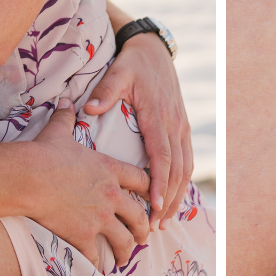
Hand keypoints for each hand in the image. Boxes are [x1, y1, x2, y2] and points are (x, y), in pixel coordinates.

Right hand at [26, 100, 152, 270]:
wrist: (26, 176)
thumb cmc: (42, 153)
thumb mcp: (59, 131)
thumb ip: (66, 118)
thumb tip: (65, 101)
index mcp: (110, 170)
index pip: (143, 180)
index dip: (152, 189)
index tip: (154, 197)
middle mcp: (111, 195)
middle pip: (140, 215)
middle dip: (145, 227)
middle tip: (145, 235)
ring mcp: (99, 216)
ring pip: (125, 239)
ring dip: (128, 249)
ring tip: (127, 256)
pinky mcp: (82, 234)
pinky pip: (97, 255)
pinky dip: (100, 265)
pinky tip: (100, 270)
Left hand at [83, 33, 192, 220]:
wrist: (154, 51)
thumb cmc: (133, 64)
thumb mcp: (118, 73)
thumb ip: (105, 91)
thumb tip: (89, 109)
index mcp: (159, 116)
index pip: (162, 156)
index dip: (160, 183)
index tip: (154, 205)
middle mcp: (175, 124)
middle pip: (177, 169)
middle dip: (169, 199)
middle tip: (156, 225)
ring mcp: (182, 127)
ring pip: (185, 168)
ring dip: (177, 195)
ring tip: (164, 220)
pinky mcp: (182, 128)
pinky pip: (186, 160)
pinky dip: (181, 182)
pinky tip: (173, 198)